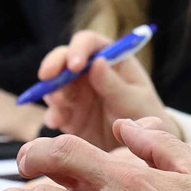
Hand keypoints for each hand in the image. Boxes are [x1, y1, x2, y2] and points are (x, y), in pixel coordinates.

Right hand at [38, 30, 170, 151]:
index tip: (74, 65)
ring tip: (57, 104)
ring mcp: (76, 92)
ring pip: (55, 84)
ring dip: (52, 92)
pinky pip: (54, 110)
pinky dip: (52, 114)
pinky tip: (56, 123)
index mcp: (110, 58)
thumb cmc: (144, 115)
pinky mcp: (68, 113)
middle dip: (53, 65)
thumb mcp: (134, 101)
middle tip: (47, 77)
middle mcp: (89, 71)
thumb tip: (97, 61)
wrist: (140, 147)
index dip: (78, 49)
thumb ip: (114, 84)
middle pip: (64, 58)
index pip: (89, 42)